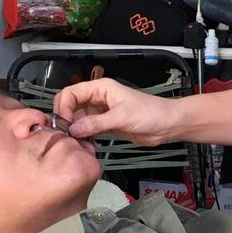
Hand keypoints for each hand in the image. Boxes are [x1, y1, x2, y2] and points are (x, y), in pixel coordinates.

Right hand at [52, 79, 181, 145]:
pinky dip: (83, 136)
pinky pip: (87, 129)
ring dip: (75, 130)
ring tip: (76, 142)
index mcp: (101, 88)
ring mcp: (101, 112)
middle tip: (67, 134)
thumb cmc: (152, 112)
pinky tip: (85, 144)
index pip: (71, 93)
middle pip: (71, 105)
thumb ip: (96, 123)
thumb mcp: (122, 117)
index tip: (65, 123)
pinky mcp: (105, 124)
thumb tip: (74, 129)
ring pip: (78, 119)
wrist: (167, 124)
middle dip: (66, 119)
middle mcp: (98, 98)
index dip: (64, 107)